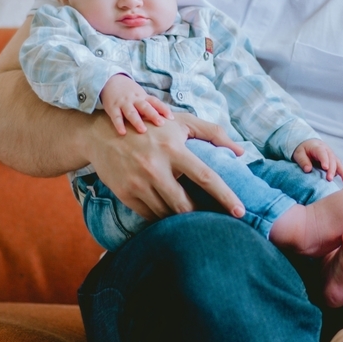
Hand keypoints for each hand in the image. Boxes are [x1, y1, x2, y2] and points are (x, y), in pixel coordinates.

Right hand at [89, 111, 245, 221]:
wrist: (101, 134)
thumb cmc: (150, 126)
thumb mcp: (180, 121)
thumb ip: (212, 132)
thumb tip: (241, 151)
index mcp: (173, 149)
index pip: (206, 177)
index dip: (225, 196)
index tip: (240, 211)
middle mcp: (155, 167)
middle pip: (186, 205)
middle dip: (201, 216)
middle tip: (213, 220)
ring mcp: (138, 183)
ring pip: (168, 214)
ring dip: (182, 219)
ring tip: (192, 218)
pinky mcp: (126, 194)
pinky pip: (151, 216)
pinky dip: (163, 218)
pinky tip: (171, 215)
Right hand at [100, 74, 173, 134]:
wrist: (110, 80)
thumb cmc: (129, 92)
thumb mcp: (140, 95)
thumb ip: (149, 105)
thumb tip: (164, 118)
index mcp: (142, 96)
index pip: (155, 102)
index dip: (163, 109)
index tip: (171, 117)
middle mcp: (134, 99)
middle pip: (145, 107)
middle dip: (153, 115)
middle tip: (161, 123)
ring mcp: (123, 103)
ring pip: (131, 112)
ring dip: (137, 121)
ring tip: (143, 130)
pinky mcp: (112, 108)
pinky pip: (116, 117)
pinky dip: (119, 125)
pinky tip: (122, 132)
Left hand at [293, 139, 342, 181]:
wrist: (309, 144)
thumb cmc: (303, 150)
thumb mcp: (299, 153)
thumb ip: (303, 161)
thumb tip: (308, 169)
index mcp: (318, 147)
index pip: (322, 153)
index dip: (325, 160)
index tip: (325, 168)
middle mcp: (327, 151)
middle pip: (332, 159)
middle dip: (332, 169)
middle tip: (329, 179)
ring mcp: (331, 156)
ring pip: (338, 163)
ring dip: (342, 171)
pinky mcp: (334, 161)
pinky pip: (339, 167)